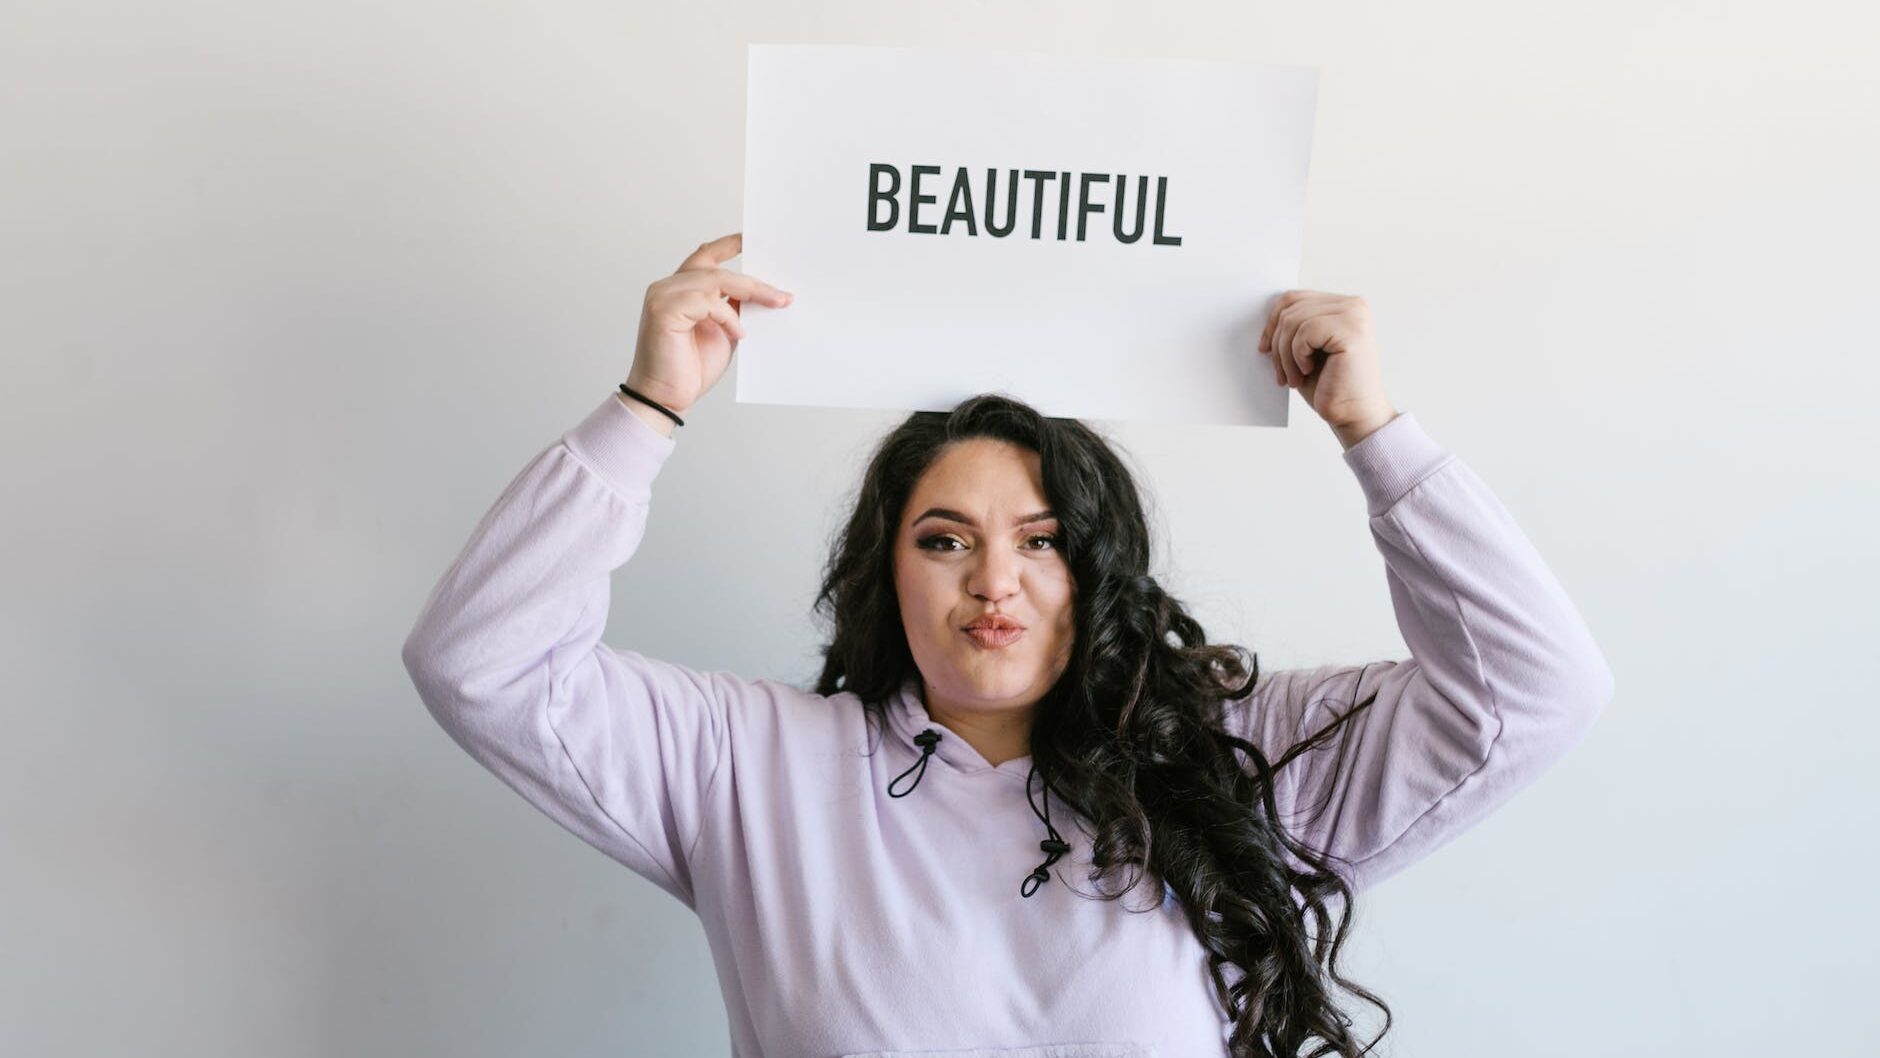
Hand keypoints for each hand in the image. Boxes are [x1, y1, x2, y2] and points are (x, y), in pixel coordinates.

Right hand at [626, 232, 793, 414]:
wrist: (667, 397)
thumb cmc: (690, 368)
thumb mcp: (724, 332)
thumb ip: (735, 309)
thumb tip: (761, 293)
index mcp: (680, 290)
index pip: (704, 256)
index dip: (728, 245)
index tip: (752, 239)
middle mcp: (668, 287)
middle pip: (716, 269)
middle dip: (754, 281)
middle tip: (784, 295)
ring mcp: (663, 296)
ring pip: (714, 281)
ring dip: (750, 294)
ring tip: (773, 307)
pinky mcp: (663, 310)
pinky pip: (707, 302)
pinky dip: (728, 317)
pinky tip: (738, 334)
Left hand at [1257, 290, 1395, 440]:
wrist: (1353, 416)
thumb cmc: (1329, 386)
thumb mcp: (1304, 350)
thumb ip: (1293, 327)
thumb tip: (1265, 317)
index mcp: (1341, 306)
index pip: (1293, 298)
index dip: (1272, 322)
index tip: (1264, 349)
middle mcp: (1352, 305)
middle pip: (1291, 308)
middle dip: (1277, 343)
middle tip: (1281, 373)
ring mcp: (1354, 315)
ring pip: (1294, 320)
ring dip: (1285, 355)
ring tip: (1294, 378)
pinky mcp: (1352, 330)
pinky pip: (1305, 332)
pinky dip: (1298, 356)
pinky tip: (1308, 371)